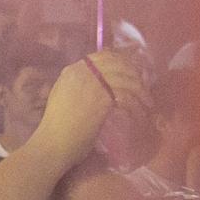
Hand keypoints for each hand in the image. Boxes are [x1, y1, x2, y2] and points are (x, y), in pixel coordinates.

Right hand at [30, 49, 149, 164]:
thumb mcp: (63, 97)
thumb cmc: (57, 127)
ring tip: (146, 102)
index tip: (132, 72)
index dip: (122, 62)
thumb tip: (102, 85)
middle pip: (118, 63)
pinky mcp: (102, 97)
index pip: (103, 56)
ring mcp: (92, 83)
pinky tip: (141, 110)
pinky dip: (137, 102)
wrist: (52, 143)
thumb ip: (79, 86)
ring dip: (140, 90)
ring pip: (126, 78)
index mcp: (72, 70)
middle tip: (144, 86)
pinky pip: (127, 94)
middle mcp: (82, 72)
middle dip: (135, 74)